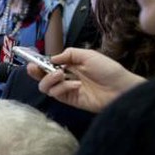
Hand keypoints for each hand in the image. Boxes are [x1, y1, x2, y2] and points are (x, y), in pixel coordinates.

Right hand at [26, 48, 144, 112]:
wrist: (122, 88)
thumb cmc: (109, 70)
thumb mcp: (88, 55)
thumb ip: (69, 54)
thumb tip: (52, 58)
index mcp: (70, 65)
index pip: (48, 65)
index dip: (39, 63)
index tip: (32, 60)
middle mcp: (66, 77)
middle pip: (42, 77)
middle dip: (36, 72)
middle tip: (34, 68)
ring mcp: (67, 90)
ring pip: (46, 87)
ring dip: (50, 79)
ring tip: (62, 75)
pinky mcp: (70, 100)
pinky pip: (57, 94)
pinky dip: (63, 88)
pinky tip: (76, 85)